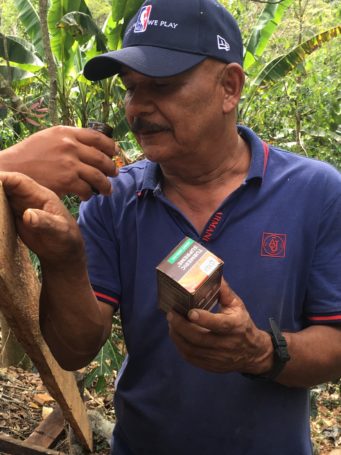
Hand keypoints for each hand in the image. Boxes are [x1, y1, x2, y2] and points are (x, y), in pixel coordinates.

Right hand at [0, 126, 118, 199]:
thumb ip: (67, 139)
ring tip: (107, 190)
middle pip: (102, 158)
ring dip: (106, 185)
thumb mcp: (47, 138)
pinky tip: (87, 196)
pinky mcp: (67, 181)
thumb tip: (86, 145)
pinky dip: (90, 194)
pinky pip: (87, 189)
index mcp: (66, 133)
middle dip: (111, 168)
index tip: (115, 152)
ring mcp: (70, 163)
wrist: (11, 169)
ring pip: (98, 176)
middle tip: (114, 174)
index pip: (98, 137)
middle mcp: (71, 145)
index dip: (110, 146)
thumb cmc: (27, 155)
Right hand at [0, 172, 83, 264]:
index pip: (19, 181)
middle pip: (6, 186)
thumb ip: (45, 222)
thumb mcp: (59, 231)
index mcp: (41, 196)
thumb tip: (28, 215)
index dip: (3, 178)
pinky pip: (0, 209)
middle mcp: (28, 198)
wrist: (63, 253)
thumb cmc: (66, 240)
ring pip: (1, 196)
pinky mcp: (14, 217)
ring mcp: (20, 207)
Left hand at [167, 280, 272, 373]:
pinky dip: (180, 346)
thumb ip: (224, 291)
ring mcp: (218, 358)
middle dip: (181, 326)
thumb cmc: (242, 324)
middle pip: (200, 338)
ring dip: (178, 336)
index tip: (190, 312)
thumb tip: (212, 273)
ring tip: (171, 323)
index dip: (204, 319)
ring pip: (192, 350)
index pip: (219, 324)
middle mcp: (227, 344)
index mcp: (235, 326)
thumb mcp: (237, 306)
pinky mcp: (211, 366)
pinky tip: (176, 335)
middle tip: (171, 314)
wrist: (253, 353)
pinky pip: (191, 358)